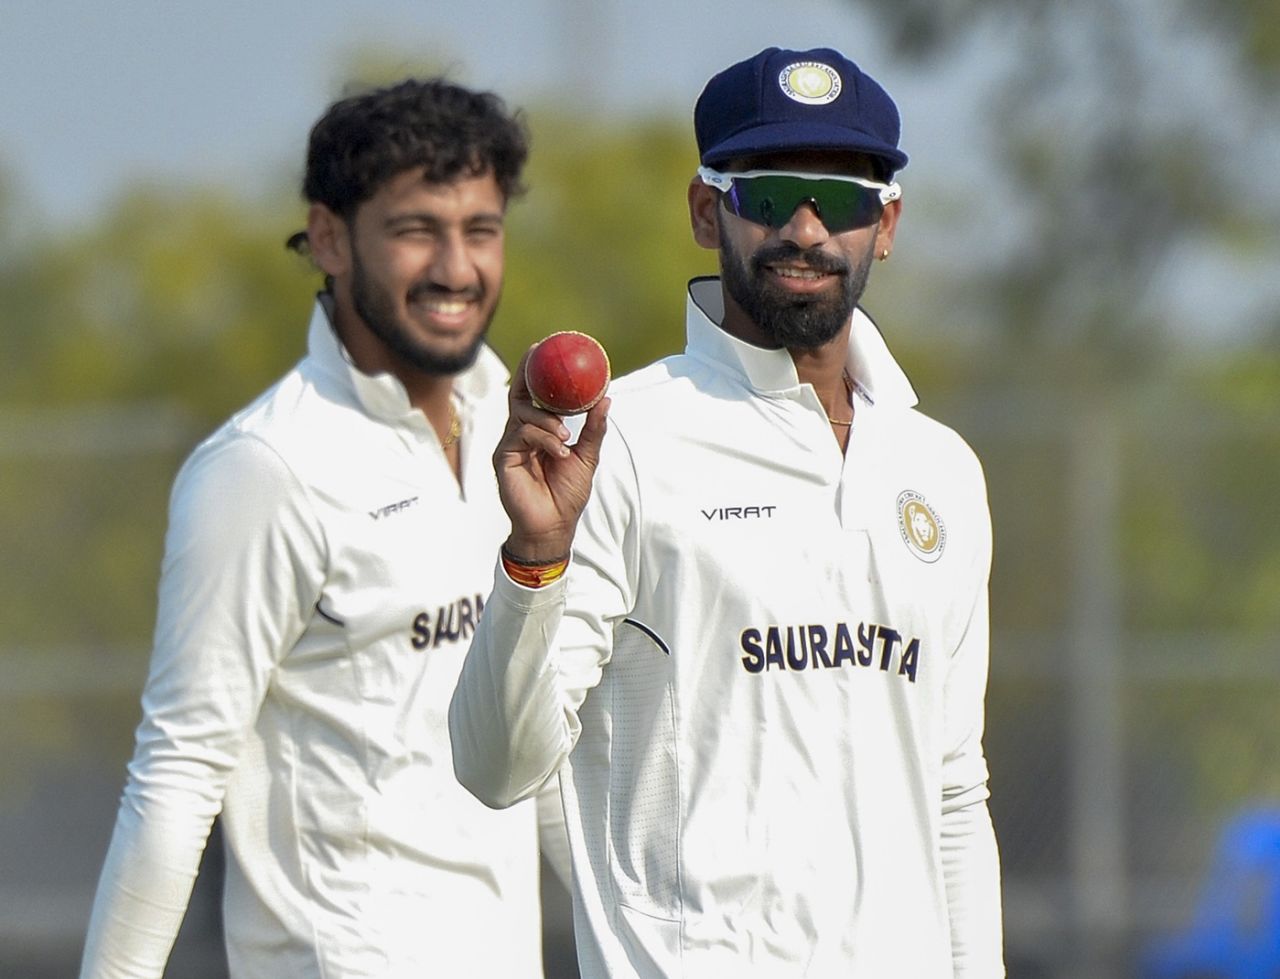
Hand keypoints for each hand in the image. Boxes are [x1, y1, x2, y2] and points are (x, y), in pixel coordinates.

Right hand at [494, 345, 609, 561]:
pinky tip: (558, 451)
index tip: (542, 348)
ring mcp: (510, 445)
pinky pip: (522, 434)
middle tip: (538, 355)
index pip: (533, 395)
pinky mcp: (503, 458)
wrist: (553, 526)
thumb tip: (607, 398)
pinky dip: (544, 439)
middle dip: (528, 373)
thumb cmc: (566, 495)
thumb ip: (593, 429)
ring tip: (565, 437)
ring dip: (548, 421)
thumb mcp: (587, 457)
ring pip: (524, 414)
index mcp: (538, 431)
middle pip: (520, 396)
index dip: (535, 371)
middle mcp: (520, 434)